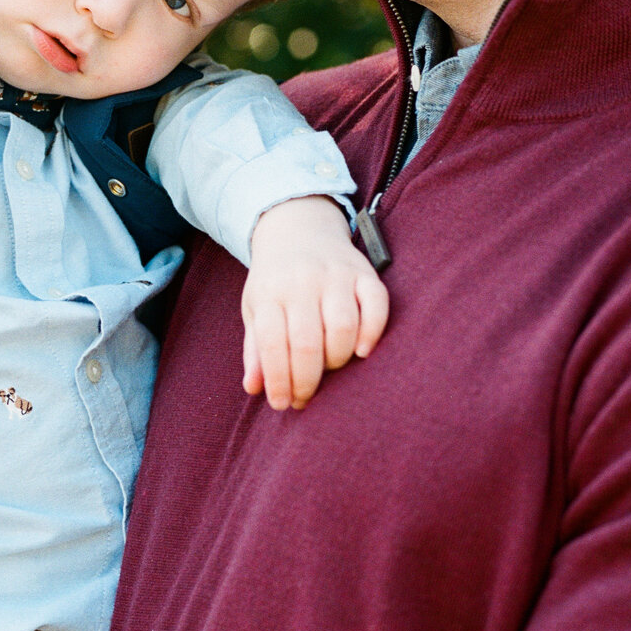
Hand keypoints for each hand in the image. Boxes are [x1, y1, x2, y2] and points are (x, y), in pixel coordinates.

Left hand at [242, 196, 390, 410]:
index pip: (273, 345)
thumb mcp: (256, 309)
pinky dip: (372, 332)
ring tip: (330, 367)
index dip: (279, 381)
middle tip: (306, 397)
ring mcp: (336, 275)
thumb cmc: (275, 280)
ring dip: (338, 359)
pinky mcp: (365, 272)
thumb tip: (254, 388)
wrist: (298, 227)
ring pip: (343, 328)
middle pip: (308, 343)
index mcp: (270, 292)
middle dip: (307, 381)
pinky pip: (376, 305)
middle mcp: (302, 281)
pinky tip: (362, 351)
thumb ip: (256, 349)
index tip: (283, 404)